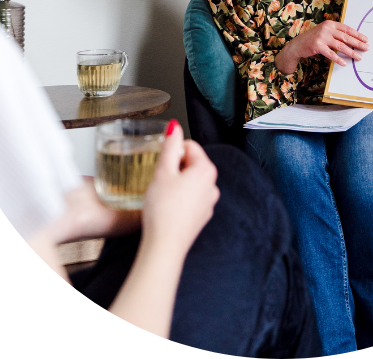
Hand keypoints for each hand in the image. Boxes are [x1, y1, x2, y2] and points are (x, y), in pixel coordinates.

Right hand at [141, 121, 219, 255]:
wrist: (165, 246)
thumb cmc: (163, 209)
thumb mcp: (163, 171)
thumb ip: (169, 146)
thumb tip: (175, 126)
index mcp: (206, 170)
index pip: (190, 146)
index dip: (172, 151)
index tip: (161, 163)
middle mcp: (212, 185)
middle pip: (192, 163)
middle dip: (175, 167)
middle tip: (160, 180)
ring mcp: (209, 202)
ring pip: (191, 182)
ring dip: (177, 183)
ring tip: (162, 195)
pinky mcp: (202, 216)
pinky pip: (191, 198)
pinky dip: (180, 198)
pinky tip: (168, 207)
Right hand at [277, 20, 369, 72]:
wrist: (297, 44)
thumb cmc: (313, 39)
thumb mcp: (324, 32)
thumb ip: (335, 33)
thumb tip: (352, 40)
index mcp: (330, 24)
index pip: (347, 29)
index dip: (357, 34)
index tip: (366, 39)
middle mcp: (327, 29)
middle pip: (346, 37)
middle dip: (358, 43)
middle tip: (366, 48)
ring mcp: (322, 37)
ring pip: (340, 46)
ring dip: (351, 52)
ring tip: (359, 57)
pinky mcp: (317, 46)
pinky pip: (331, 54)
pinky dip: (338, 59)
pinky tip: (344, 63)